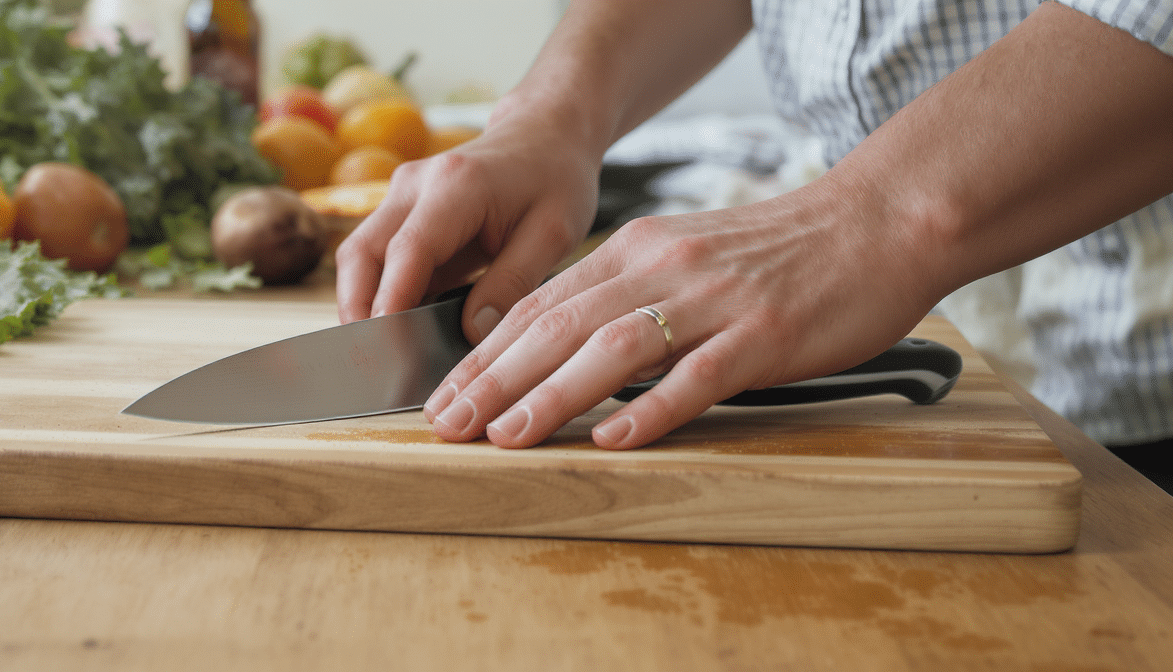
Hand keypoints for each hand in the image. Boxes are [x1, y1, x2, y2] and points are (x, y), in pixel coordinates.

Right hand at [334, 112, 600, 344]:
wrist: (544, 136)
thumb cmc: (554, 180)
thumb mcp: (553, 234)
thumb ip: (512, 282)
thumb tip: (473, 333)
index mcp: (456, 185)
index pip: (408, 250)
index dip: (391, 301)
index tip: (386, 347)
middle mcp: (415, 184)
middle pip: (361, 253)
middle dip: (358, 309)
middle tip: (371, 361)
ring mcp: (400, 194)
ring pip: (358, 255)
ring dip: (360, 303)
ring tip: (380, 352)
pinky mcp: (399, 210)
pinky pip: (374, 256)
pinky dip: (376, 292)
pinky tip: (396, 328)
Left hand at [421, 181, 945, 448]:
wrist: (879, 221)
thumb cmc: (779, 253)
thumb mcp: (685, 257)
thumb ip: (627, 294)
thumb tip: (560, 345)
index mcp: (636, 251)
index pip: (539, 304)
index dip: (484, 352)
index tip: (443, 394)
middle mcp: (663, 269)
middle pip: (559, 325)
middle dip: (495, 378)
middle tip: (447, 423)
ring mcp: (713, 300)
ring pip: (613, 348)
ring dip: (551, 395)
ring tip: (505, 435)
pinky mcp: (764, 332)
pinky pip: (699, 374)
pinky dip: (652, 408)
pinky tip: (612, 439)